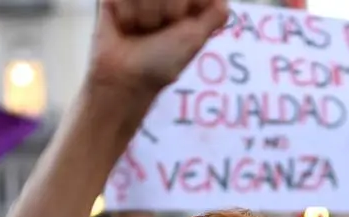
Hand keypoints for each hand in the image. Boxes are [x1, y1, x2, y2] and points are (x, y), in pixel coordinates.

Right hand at [88, 0, 229, 93]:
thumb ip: (215, 13)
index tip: (180, 23)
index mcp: (184, 1)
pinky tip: (125, 26)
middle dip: (168, 11)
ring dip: (145, 16)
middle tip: (159, 29)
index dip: (183, 8)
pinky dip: (126, 14)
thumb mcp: (196, 38)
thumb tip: (223, 0)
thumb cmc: (162, 62)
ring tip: (141, 30)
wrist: (125, 77)